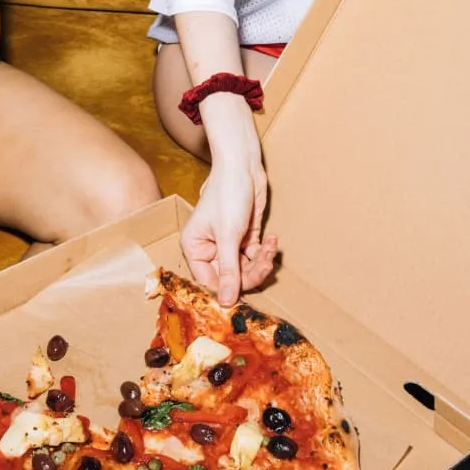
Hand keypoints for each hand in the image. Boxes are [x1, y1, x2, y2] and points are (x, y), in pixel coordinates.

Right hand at [181, 155, 277, 306]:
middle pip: (231, 277)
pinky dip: (266, 252)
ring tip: (271, 248)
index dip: (227, 290)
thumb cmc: (227, 194)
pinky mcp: (244, 237)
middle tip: (266, 263)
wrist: (242, 166)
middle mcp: (210, 248)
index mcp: (195, 247)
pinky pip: (255, 256)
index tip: (246, 295)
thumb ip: (228, 270)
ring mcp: (228, 243)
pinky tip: (273, 241)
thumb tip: (225, 302)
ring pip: (246, 268)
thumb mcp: (228, 235)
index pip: (209, 281)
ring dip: (261, 262)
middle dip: (251, 272)